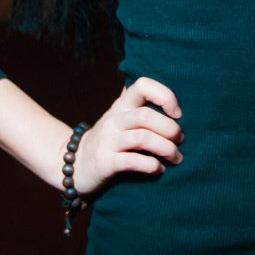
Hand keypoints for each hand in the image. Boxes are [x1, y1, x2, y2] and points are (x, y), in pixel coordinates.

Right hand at [73, 76, 183, 197]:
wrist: (73, 165)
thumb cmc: (107, 142)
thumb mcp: (120, 119)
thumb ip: (140, 108)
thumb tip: (172, 102)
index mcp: (121, 106)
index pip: (143, 85)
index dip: (165, 96)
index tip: (177, 114)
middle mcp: (114, 120)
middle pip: (146, 115)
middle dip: (170, 129)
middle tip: (180, 141)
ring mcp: (108, 141)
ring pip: (143, 137)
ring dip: (166, 149)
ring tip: (176, 158)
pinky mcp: (104, 162)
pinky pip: (133, 161)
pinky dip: (151, 165)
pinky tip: (158, 169)